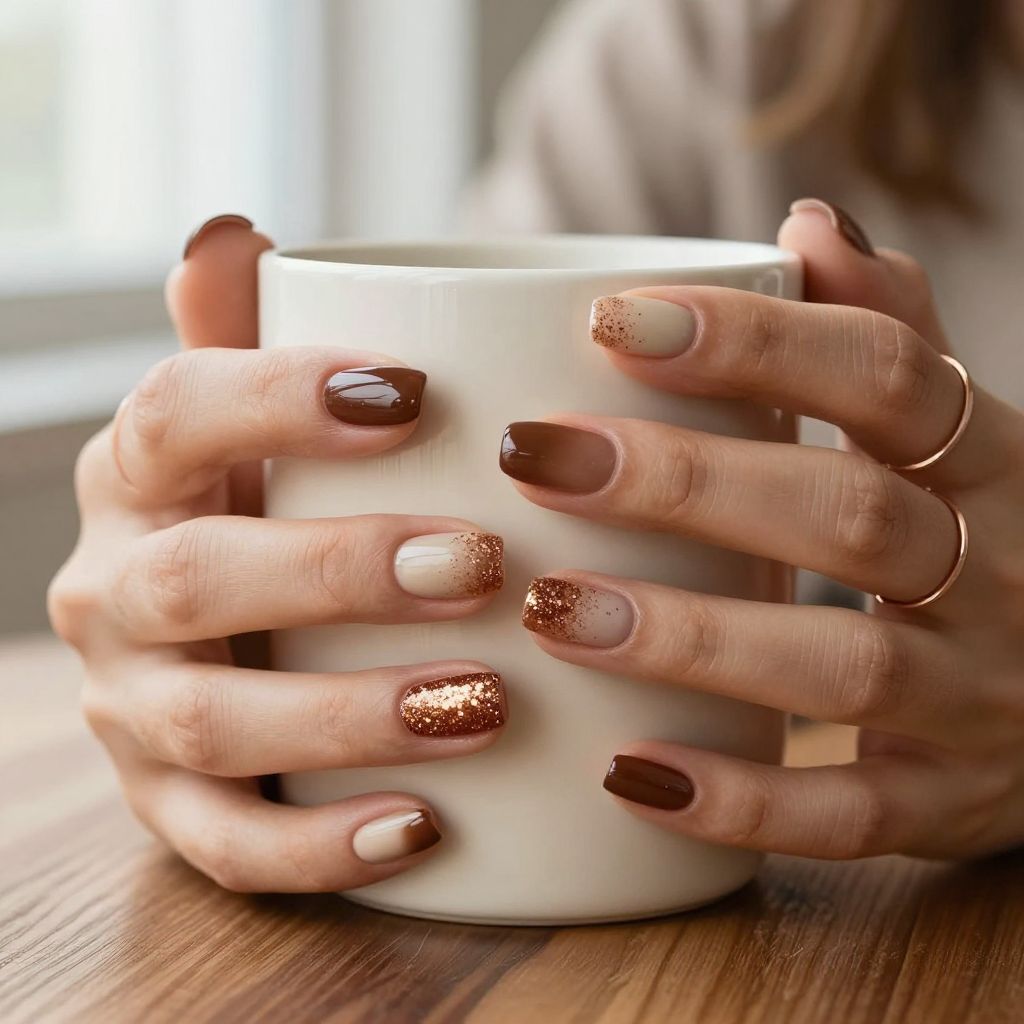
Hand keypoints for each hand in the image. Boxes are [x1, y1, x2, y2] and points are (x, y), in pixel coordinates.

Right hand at [48, 215, 506, 891]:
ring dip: (350, 714)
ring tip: (484, 702)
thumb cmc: (267, 497)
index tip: (415, 391)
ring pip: (216, 723)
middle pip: (197, 579)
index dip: (281, 397)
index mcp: (138, 475)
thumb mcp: (254, 417)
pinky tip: (426, 827)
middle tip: (482, 565)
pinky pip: (226, 843)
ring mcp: (129, 708)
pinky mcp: (166, 806)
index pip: (176, 413)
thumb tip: (230, 234)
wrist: (223, 626)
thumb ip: (245, 333)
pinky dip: (322, 845)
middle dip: (339, 572)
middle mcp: (114, 589)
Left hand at [503, 199, 1023, 860]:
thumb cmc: (979, 538)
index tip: (606, 321)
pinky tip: (626, 772)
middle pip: (847, 513)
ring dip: (688, 635)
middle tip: (535, 454)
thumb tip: (809, 219)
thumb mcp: (954, 434)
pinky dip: (741, 800)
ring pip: (843, 665)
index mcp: (990, 460)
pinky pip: (851, 817)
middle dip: (683, 481)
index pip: (885, 372)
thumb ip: (885, 332)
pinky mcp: (950, 802)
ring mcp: (983, 697)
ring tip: (549, 606)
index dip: (751, 340)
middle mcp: (1003, 572)